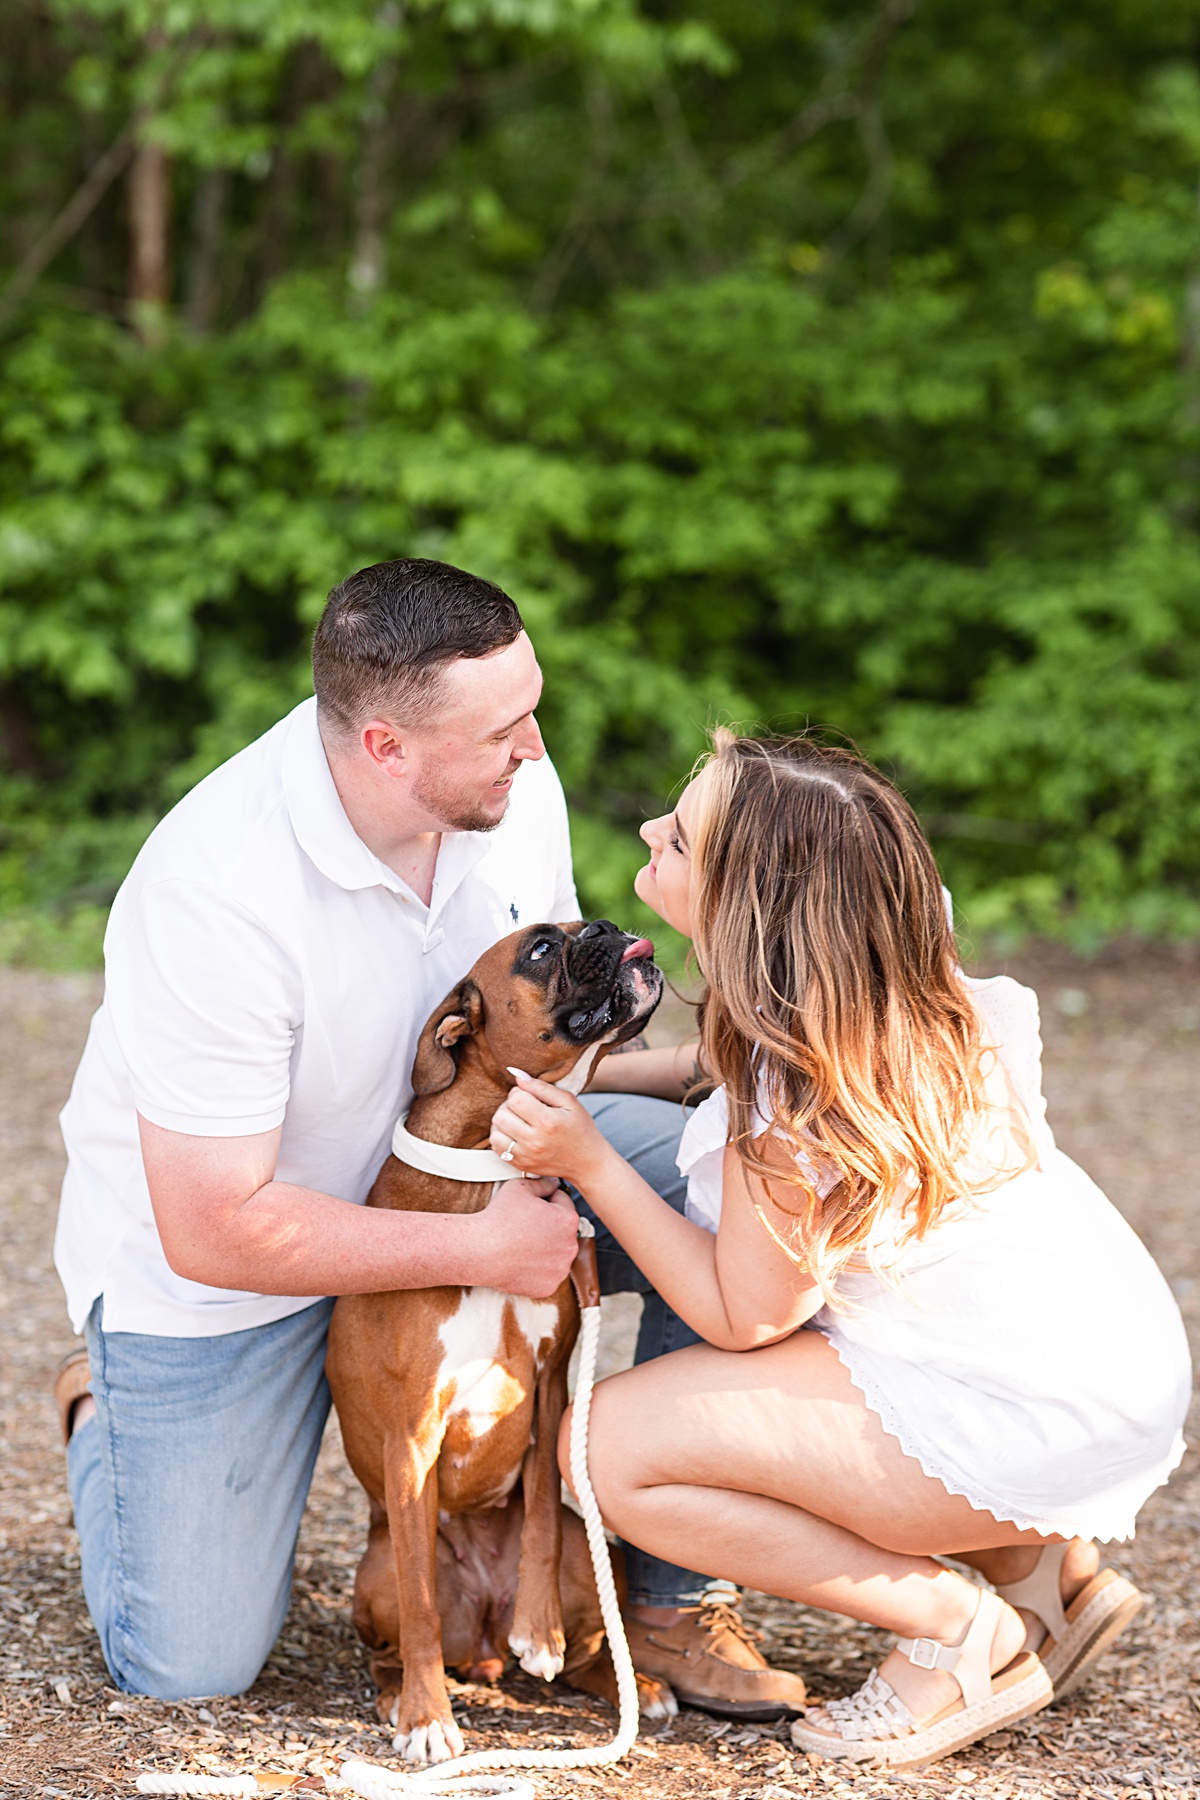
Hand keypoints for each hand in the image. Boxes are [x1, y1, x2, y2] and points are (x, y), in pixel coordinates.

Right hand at [473, 1177, 579, 1297]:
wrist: (480, 1251)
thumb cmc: (499, 1218)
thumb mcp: (520, 1188)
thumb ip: (542, 1184)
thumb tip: (553, 1184)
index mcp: (568, 1219)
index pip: (563, 1202)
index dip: (546, 1199)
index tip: (530, 1205)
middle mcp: (570, 1246)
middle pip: (561, 1230)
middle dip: (548, 1225)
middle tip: (523, 1225)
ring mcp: (560, 1269)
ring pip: (556, 1254)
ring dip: (545, 1249)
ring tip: (521, 1244)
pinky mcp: (548, 1287)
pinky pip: (546, 1274)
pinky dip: (536, 1269)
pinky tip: (520, 1261)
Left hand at [490, 1068, 609, 1186]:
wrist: (586, 1162)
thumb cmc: (580, 1128)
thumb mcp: (568, 1101)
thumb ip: (542, 1087)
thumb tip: (517, 1076)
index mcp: (547, 1122)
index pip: (515, 1099)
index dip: (519, 1092)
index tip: (529, 1096)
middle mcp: (534, 1141)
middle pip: (501, 1115)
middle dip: (508, 1106)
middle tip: (523, 1107)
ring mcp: (526, 1156)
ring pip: (495, 1133)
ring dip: (503, 1122)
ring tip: (517, 1120)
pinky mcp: (521, 1165)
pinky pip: (497, 1148)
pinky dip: (502, 1137)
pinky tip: (514, 1133)